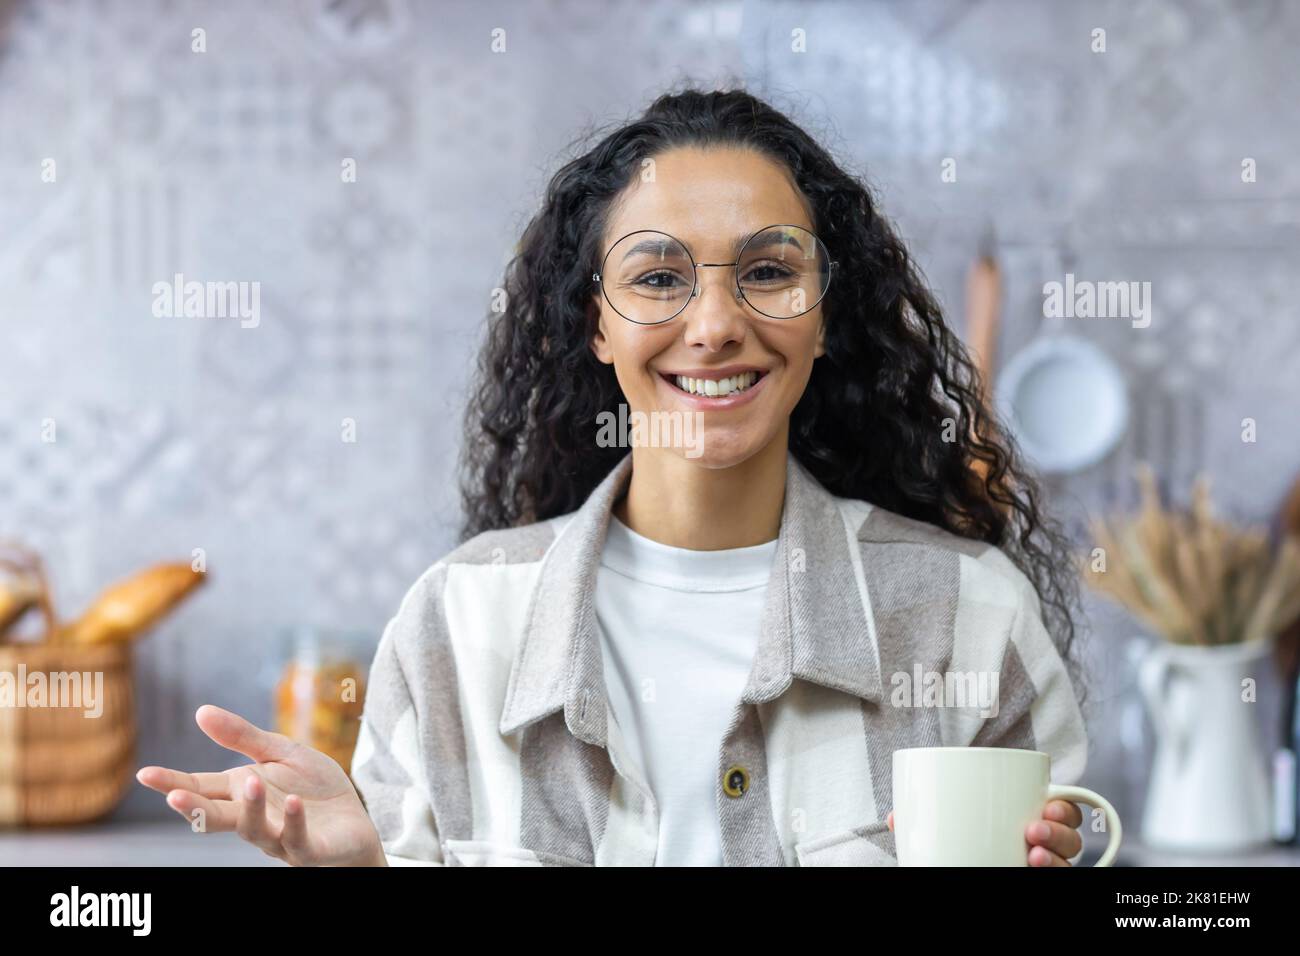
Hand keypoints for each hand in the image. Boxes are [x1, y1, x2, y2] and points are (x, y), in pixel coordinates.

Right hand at [137, 704, 386, 866]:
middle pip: (217, 816)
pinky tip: (292, 803)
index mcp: (242, 793)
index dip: (174, 783)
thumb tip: (200, 712)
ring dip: (249, 808)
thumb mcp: (280, 754)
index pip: (202, 788)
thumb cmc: (314, 789)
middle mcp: (253, 818)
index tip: (145, 774)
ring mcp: (279, 837)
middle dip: (195, 808)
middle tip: (174, 795)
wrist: (356, 820)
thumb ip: (242, 737)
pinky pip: (297, 839)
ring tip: (248, 782)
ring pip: (254, 829)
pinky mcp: (310, 849)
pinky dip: (293, 821)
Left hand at [885, 799, 1083, 866]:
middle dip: (1059, 832)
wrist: (958, 864)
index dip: (1062, 807)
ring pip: (1067, 862)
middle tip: (1032, 832)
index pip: (1060, 808)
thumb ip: (927, 813)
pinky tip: (1033, 869)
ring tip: (1033, 855)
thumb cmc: (957, 842)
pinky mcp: (1037, 878)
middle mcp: (1040, 843)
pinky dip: (1051, 873)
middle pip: (1070, 837)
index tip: (1047, 807)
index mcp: (1024, 814)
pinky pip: (1058, 878)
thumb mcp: (944, 821)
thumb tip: (895, 819)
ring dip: (1056, 858)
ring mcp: (1040, 865)